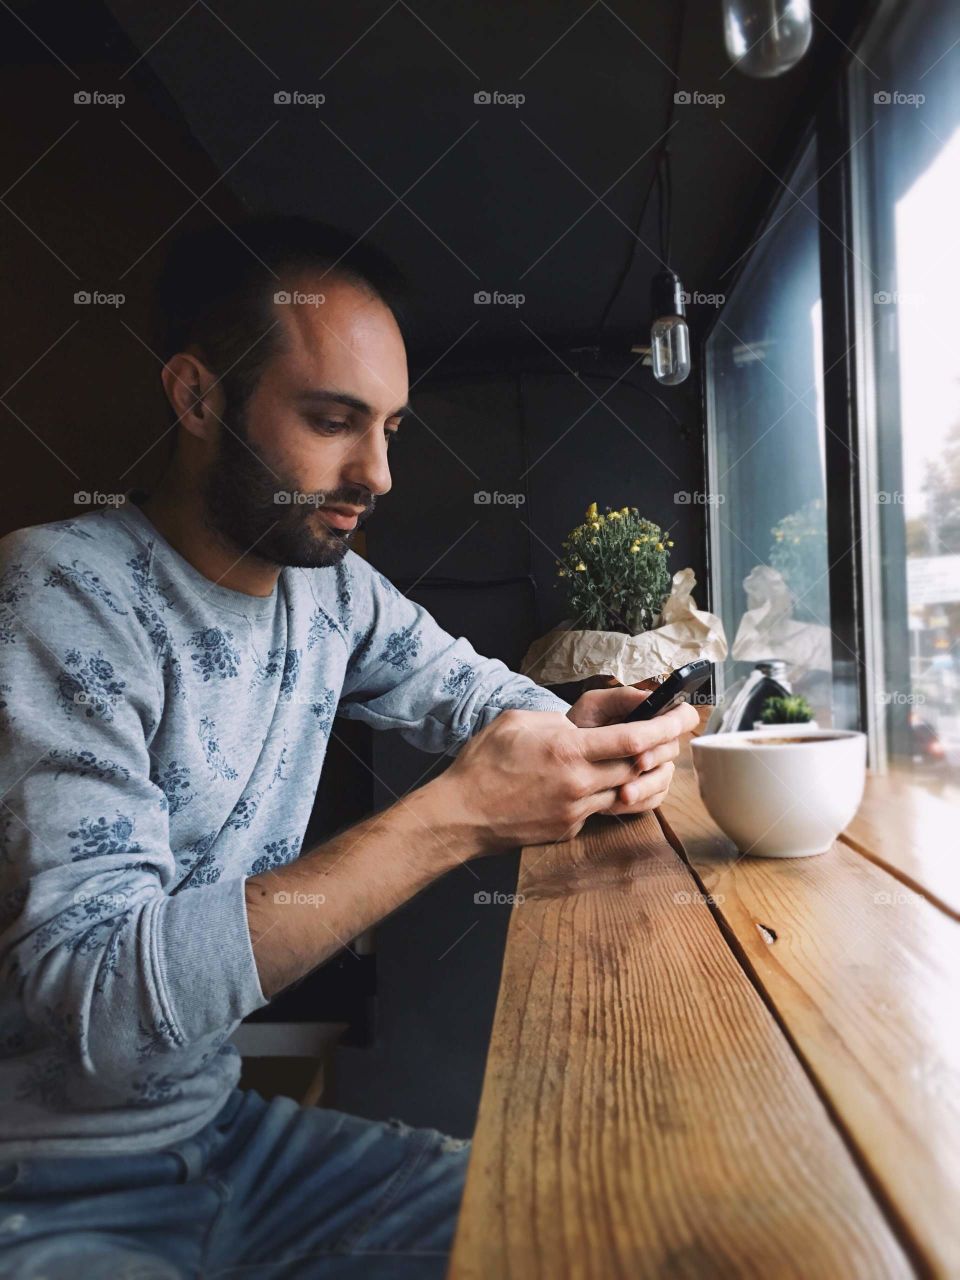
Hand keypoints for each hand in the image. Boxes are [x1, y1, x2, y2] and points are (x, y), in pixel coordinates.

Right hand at [442, 701, 698, 852]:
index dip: (667, 727)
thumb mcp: (518, 721)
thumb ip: (556, 720)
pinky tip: (600, 782)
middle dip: (663, 749)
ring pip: (626, 791)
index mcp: (568, 750)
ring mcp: (576, 810)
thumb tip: (577, 727)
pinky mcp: (569, 829)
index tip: (686, 715)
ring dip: (639, 774)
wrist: (460, 814)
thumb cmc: (483, 763)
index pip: (634, 739)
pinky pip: (601, 809)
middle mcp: (579, 783)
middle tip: (675, 734)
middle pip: (639, 767)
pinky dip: (609, 793)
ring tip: (643, 757)